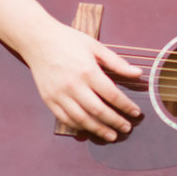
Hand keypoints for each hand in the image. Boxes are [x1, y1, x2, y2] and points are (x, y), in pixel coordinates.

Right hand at [19, 19, 142, 141]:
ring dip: (98, 130)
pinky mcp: (49, 99)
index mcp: (88, 71)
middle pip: (98, 111)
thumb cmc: (68, 41)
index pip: (112, 94)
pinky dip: (78, 126)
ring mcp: (59, 94)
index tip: (136, 112)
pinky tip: (89, 129)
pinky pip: (65, 119)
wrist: (38, 40)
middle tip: (126, 128)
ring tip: (111, 135)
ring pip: (82, 119)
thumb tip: (138, 73)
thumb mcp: (96, 47)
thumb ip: (117, 63)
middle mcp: (73, 85)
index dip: (126, 106)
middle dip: (115, 122)